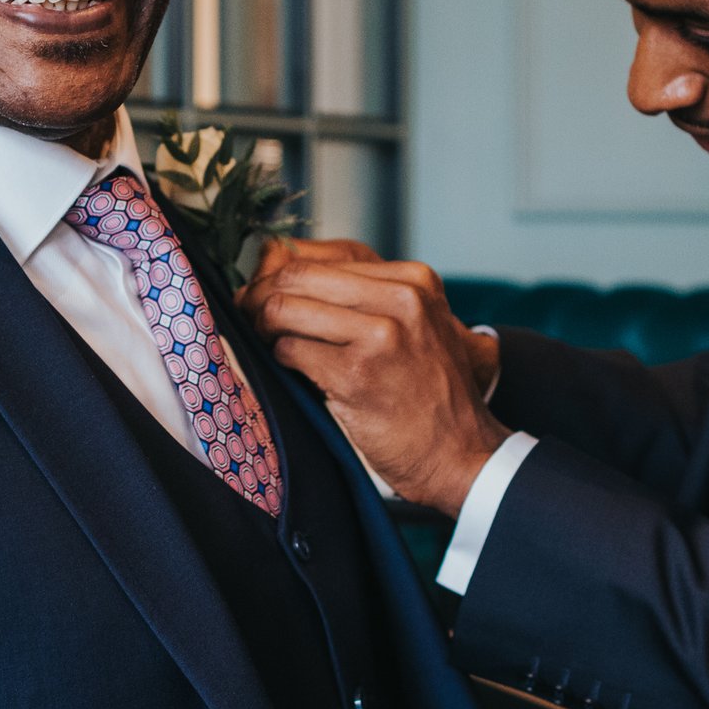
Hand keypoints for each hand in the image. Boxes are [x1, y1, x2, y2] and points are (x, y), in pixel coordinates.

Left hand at [242, 253, 507, 515]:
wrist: (460, 453)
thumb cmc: (426, 390)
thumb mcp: (411, 324)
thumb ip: (358, 292)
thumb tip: (273, 262)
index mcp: (413, 279)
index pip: (319, 256)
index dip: (276, 274)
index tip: (261, 294)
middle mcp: (401, 299)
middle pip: (296, 276)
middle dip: (259, 295)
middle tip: (248, 317)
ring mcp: (381, 335)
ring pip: (283, 308)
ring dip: (263, 328)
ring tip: (267, 344)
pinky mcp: (356, 374)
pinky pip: (289, 350)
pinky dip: (280, 360)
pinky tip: (293, 373)